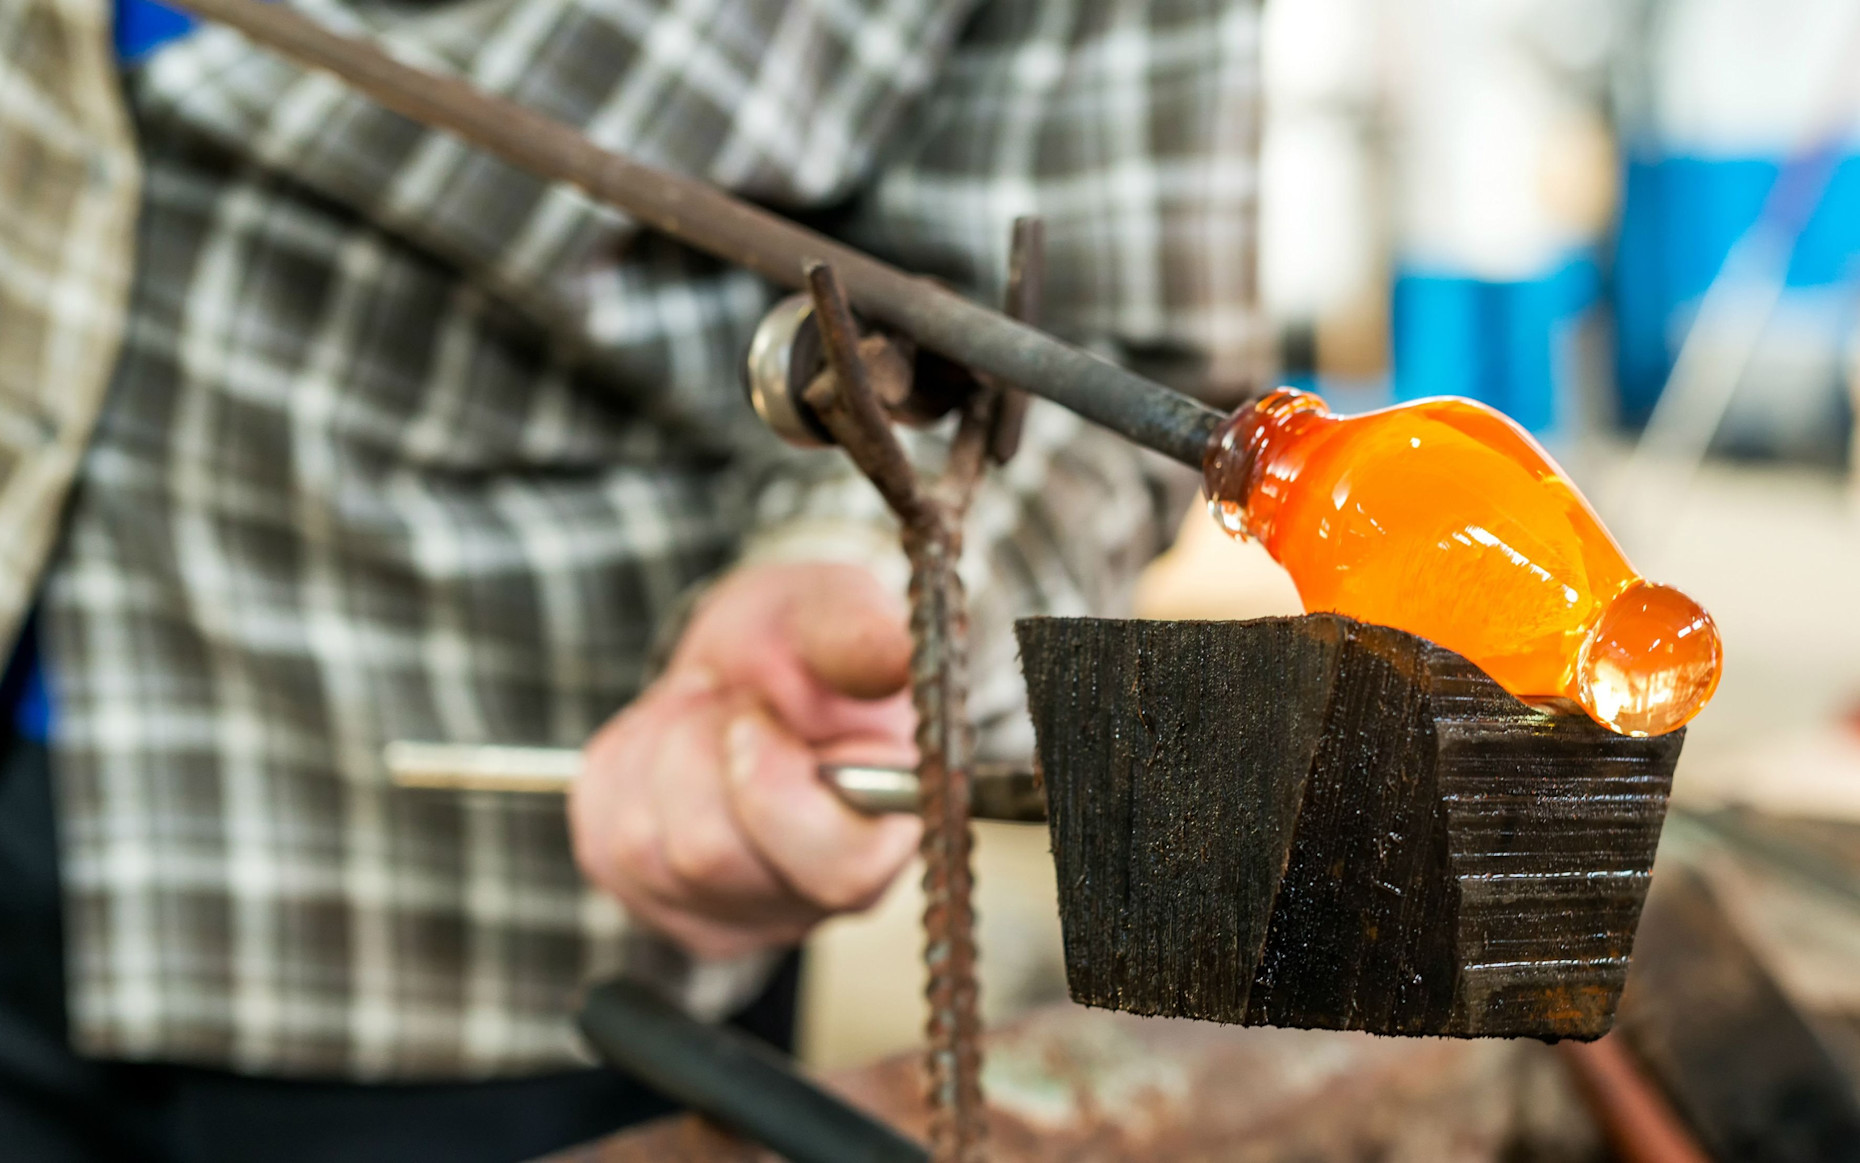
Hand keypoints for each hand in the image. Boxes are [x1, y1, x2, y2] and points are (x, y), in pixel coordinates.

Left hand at [569, 561, 920, 959]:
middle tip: (728, 694)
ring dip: (658, 747)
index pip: (839, 869)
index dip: (775, 790)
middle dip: (696, 744)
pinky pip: (601, 837)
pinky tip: (667, 742)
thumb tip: (895, 655)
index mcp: (886, 837)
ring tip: (703, 706)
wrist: (749, 665)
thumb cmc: (810, 647)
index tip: (751, 718)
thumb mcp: (838, 612)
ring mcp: (729, 913)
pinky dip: (620, 767)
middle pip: (709, 854)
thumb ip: (862, 637)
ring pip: (643, 846)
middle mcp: (812, 899)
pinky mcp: (654, 902)